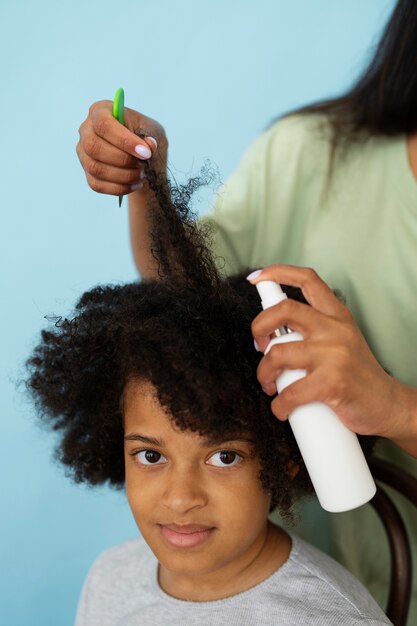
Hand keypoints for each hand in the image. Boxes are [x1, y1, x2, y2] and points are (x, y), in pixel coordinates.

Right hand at [76, 100, 167, 198]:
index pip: (104, 124)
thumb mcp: (152, 129)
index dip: (124, 140)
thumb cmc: (144, 135)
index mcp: (100, 111)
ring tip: (142, 175)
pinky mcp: (87, 172)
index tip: (146, 153)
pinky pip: (97, 185)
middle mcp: (86, 130)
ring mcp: (84, 153)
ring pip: (96, 168)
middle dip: (123, 160)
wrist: (141, 154)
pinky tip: (136, 184)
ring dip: (123, 175)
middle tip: (144, 165)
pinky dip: (120, 188)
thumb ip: (150, 135)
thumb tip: (149, 145)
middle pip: (94, 147)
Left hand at [247, 265, 415, 449]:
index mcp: (337, 316)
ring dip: (263, 373)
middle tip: (258, 346)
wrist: (389, 405)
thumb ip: (313, 331)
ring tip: (268, 385)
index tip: (257, 278)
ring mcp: (334, 355)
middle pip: (284, 310)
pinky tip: (282, 409)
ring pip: (278, 353)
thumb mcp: (341, 341)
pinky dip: (279, 406)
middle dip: (258, 326)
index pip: (308, 280)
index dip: (278, 272)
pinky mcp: (332, 383)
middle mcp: (335, 329)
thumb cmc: (358, 376)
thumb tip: (271, 334)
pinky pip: (290, 393)